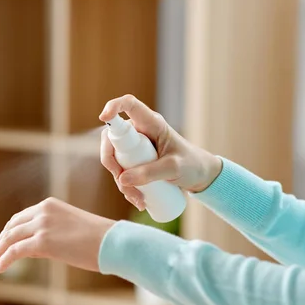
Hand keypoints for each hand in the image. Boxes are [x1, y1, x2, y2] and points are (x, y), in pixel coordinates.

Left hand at [0, 197, 115, 273]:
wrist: (113, 242)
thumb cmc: (99, 240)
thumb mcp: (70, 230)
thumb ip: (50, 234)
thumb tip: (33, 248)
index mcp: (49, 205)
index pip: (21, 218)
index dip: (8, 233)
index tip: (1, 246)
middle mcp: (43, 211)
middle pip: (12, 227)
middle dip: (0, 243)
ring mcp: (42, 225)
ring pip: (9, 238)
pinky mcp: (42, 241)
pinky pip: (15, 251)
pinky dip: (4, 259)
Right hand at [99, 94, 222, 209]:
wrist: (200, 176)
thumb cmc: (192, 164)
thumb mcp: (174, 168)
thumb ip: (151, 172)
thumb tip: (122, 179)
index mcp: (151, 123)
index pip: (129, 104)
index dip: (113, 106)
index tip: (104, 117)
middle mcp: (139, 132)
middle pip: (111, 139)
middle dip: (112, 163)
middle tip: (123, 182)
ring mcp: (134, 147)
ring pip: (114, 160)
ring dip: (121, 182)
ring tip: (140, 199)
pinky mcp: (134, 161)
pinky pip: (120, 172)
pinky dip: (125, 187)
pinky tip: (138, 200)